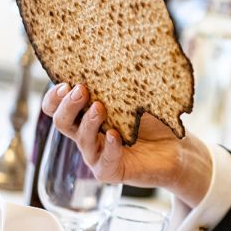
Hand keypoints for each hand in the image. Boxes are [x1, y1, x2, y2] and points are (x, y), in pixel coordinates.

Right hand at [40, 83, 211, 205]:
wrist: (175, 146)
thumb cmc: (152, 119)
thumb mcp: (133, 97)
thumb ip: (117, 85)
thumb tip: (111, 59)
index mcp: (85, 114)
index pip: (56, 107)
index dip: (54, 97)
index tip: (65, 84)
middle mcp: (86, 134)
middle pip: (61, 122)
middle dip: (68, 106)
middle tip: (81, 91)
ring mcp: (96, 154)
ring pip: (81, 139)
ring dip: (88, 122)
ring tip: (99, 108)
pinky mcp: (109, 170)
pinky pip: (103, 160)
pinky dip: (109, 146)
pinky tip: (113, 135)